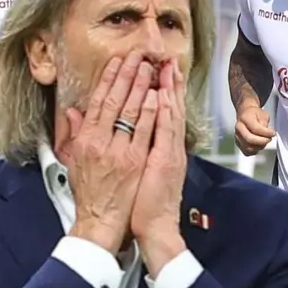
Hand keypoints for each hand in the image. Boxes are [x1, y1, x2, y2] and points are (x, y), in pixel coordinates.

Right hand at [64, 52, 157, 254]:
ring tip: (150, 67)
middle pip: (114, 101)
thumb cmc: (90, 193)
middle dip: (127, 75)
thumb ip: (76, 134)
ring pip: (131, 112)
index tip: (117, 62)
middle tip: (138, 55)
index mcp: (86, 140)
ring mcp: (119, 151)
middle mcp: (100, 143)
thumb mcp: (76, 161)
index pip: (97, 102)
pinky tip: (157, 96)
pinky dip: (151, 112)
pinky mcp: (136, 161)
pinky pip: (145, 131)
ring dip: (141, 87)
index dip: (108, 79)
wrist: (100, 221)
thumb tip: (73, 111)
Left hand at [132, 59, 189, 274]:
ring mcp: (169, 153)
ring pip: (169, 115)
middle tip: (167, 59)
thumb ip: (130, 148)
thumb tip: (118, 131)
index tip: (159, 70)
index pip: (161, 113)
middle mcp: (169, 147)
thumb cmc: (142, 204)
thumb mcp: (137, 171)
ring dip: (168, 90)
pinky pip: (165, 132)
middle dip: (168, 83)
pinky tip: (161, 97)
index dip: (161, 90)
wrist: (156, 228)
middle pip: (169, 108)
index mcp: (161, 148)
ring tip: (167, 68)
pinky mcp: (166, 161)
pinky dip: (163, 114)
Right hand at [235, 105, 275, 155]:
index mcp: (244, 118)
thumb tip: (267, 133)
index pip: (255, 129)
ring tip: (265, 141)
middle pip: (250, 139)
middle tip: (269, 138)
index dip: (266, 133)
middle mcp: (239, 128)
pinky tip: (259, 145)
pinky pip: (247, 152)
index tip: (273, 133)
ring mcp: (237, 137)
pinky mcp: (238, 143)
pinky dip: (255, 150)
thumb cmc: (255, 114)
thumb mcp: (263, 113)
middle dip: (263, 141)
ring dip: (260, 146)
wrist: (245, 113)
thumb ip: (265, 122)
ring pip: (248, 148)